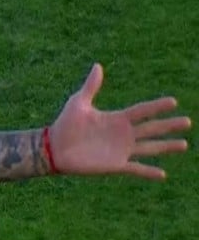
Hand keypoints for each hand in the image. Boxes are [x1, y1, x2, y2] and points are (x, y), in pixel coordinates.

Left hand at [48, 63, 190, 179]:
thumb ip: (91, 87)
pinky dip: (149, 172)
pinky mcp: (115, 165)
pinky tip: (163, 174)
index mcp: (116, 118)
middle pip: (152, 128)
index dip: (157, 106)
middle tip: (188, 122)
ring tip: (184, 144)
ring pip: (150, 148)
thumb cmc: (65, 124)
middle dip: (169, 125)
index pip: (142, 111)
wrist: (53, 148)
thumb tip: (97, 66)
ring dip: (166, 147)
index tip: (173, 101)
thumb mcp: (78, 103)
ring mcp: (121, 150)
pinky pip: (136, 169)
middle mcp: (123, 134)